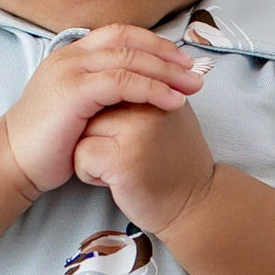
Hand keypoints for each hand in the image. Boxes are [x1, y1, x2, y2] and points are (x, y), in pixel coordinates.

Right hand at [0, 24, 204, 199]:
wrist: (13, 160)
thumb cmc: (48, 141)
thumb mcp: (78, 106)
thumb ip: (102, 91)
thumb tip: (138, 88)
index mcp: (74, 54)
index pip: (122, 34)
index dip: (155, 44)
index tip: (182, 62)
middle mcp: (72, 55)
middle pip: (130, 41)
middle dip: (168, 56)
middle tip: (197, 72)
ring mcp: (71, 70)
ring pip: (129, 59)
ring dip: (166, 72)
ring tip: (192, 87)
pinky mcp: (74, 91)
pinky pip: (122, 82)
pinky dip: (151, 89)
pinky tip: (171, 101)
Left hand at [71, 89, 216, 237]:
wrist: (194, 204)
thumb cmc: (175, 161)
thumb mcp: (168, 113)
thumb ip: (147, 89)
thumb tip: (110, 70)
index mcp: (159, 86)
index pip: (109, 82)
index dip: (106, 113)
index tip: (124, 134)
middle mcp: (149, 103)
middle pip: (92, 104)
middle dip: (96, 130)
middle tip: (126, 152)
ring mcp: (136, 131)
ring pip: (83, 129)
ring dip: (91, 152)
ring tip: (121, 166)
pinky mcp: (123, 159)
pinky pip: (81, 155)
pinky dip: (89, 173)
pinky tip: (116, 180)